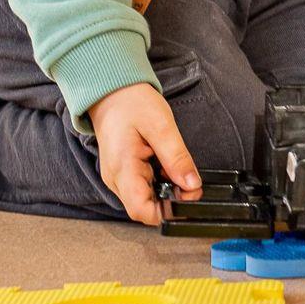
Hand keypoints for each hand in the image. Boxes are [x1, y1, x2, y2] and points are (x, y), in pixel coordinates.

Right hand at [90, 81, 198, 225]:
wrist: (112, 92)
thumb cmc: (132, 103)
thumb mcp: (161, 126)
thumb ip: (177, 157)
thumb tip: (192, 184)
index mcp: (123, 169)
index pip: (141, 211)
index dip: (167, 212)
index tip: (190, 197)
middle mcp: (116, 179)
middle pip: (145, 207)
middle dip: (171, 200)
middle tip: (190, 180)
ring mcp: (117, 177)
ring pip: (145, 198)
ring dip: (166, 190)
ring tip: (177, 166)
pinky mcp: (122, 172)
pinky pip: (142, 187)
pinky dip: (159, 181)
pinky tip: (166, 164)